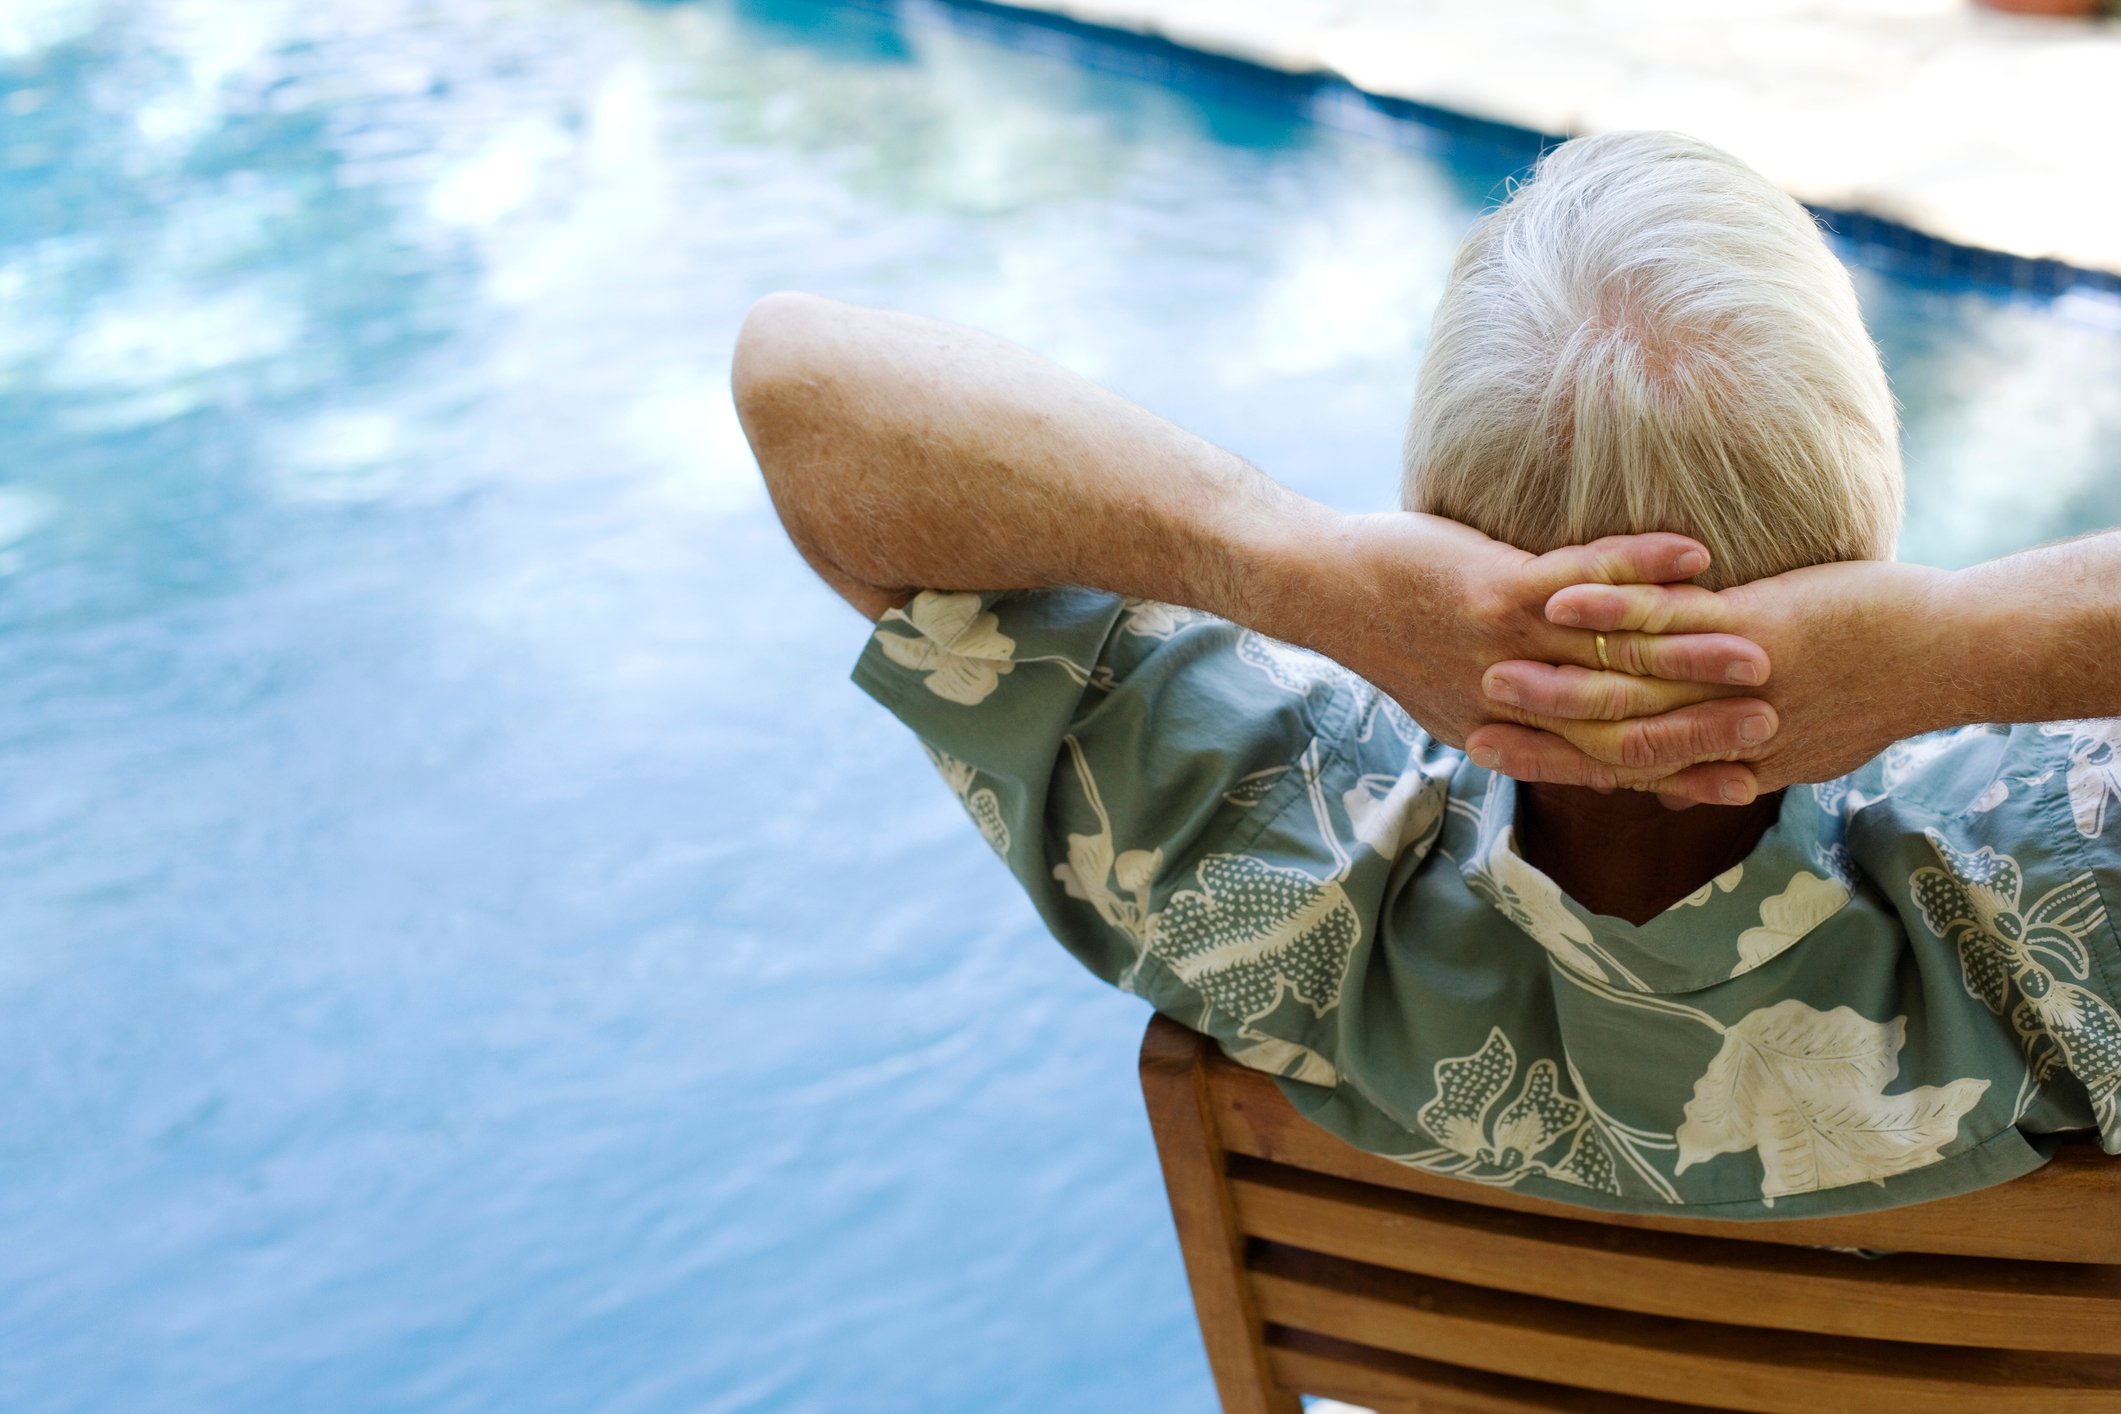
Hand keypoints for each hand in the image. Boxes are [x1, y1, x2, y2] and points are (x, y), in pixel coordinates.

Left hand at [1288, 513, 1777, 804]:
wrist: (1326, 591)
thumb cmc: (1399, 634)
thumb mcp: (1461, 698)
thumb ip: (1523, 717)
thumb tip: (1578, 731)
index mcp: (1511, 732)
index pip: (1610, 760)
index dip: (1679, 770)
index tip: (1747, 775)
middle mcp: (1514, 703)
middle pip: (1626, 719)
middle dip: (1704, 722)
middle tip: (1779, 720)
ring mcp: (1506, 650)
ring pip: (1616, 659)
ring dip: (1692, 649)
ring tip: (1762, 645)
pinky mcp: (1493, 596)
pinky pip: (1580, 583)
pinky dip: (1639, 569)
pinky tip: (1696, 555)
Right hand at [1467, 556, 1949, 795]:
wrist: (1945, 658)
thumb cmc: (1879, 685)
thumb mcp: (1801, 739)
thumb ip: (1738, 755)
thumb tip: (1696, 779)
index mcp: (1726, 763)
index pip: (1621, 772)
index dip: (1554, 768)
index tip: (1493, 757)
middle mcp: (1719, 736)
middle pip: (1607, 739)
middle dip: (1534, 733)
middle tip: (1469, 722)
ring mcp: (1730, 687)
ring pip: (1625, 685)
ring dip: (1553, 674)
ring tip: (1489, 659)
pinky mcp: (1751, 637)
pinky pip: (1665, 624)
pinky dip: (1607, 608)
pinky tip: (1555, 596)